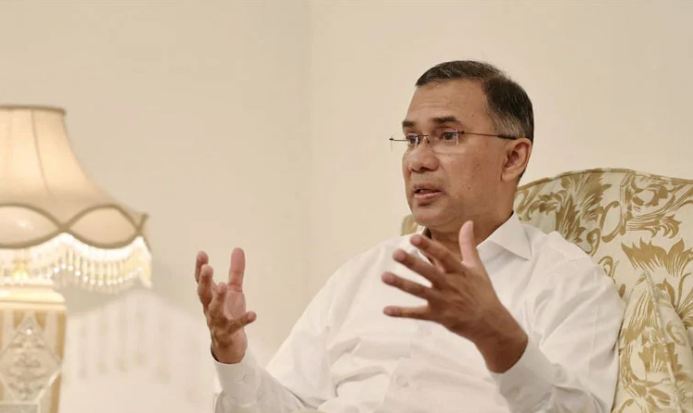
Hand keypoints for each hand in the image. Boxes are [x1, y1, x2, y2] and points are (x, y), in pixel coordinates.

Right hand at [195, 248, 255, 363]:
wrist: (230, 345)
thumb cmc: (229, 314)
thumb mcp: (234, 290)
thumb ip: (236, 271)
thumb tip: (238, 249)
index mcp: (210, 298)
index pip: (202, 281)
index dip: (200, 268)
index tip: (201, 254)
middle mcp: (210, 309)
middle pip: (203, 294)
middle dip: (204, 281)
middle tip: (208, 268)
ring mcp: (217, 322)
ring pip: (214, 310)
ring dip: (218, 298)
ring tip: (223, 286)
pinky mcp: (228, 333)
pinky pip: (235, 327)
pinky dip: (243, 320)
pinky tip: (253, 314)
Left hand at [381, 221, 526, 371]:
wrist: (490, 323)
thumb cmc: (482, 292)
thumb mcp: (477, 267)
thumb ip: (468, 244)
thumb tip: (468, 222)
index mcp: (459, 271)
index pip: (443, 256)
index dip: (428, 246)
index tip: (413, 237)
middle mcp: (450, 285)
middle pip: (428, 272)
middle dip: (412, 263)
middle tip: (396, 253)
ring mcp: (443, 301)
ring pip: (419, 291)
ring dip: (401, 284)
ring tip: (384, 276)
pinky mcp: (438, 316)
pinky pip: (417, 314)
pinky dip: (402, 313)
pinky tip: (386, 310)